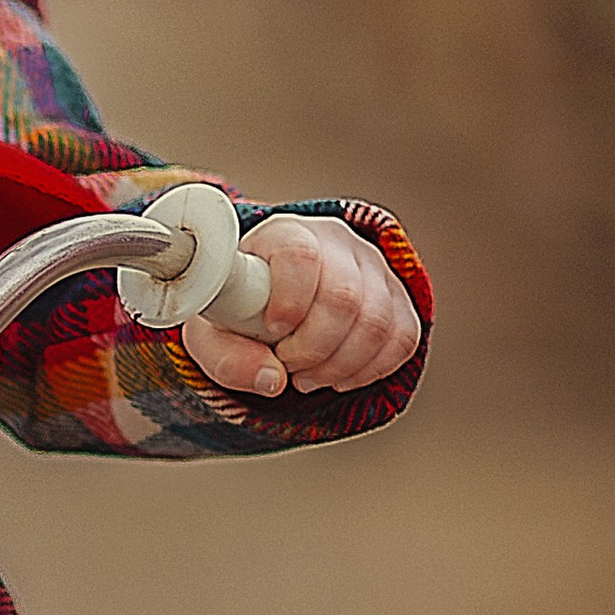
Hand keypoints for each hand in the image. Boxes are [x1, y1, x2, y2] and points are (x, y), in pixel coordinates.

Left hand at [177, 215, 422, 401]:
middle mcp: (335, 241)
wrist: (262, 304)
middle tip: (287, 365)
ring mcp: (372, 267)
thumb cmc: (233, 313)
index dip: (290, 299)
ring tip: (307, 376)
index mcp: (283, 234)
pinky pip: (403, 337)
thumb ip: (226, 358)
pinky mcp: (397, 297)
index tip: (274, 330)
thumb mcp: (210, 334)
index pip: (300, 255)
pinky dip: (372, 369)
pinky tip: (339, 376)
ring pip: (378, 322)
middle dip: (314, 348)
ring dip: (341, 365)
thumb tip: (272, 380)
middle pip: (345, 296)